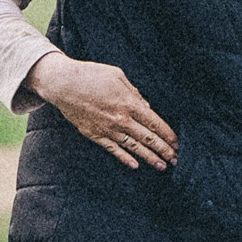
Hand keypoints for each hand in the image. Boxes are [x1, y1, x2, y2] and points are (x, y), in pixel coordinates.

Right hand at [31, 51, 176, 170]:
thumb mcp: (118, 76)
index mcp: (129, 103)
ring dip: (149, 158)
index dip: (168, 135)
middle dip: (164, 150)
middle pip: (147, 139)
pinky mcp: (94, 135)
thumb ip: (135, 93)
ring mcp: (107, 129)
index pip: (155, 123)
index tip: (178, 143)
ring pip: (133, 148)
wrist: (62, 84)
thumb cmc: (91, 75)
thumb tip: (147, 107)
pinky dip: (125, 158)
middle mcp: (121, 119)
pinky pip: (113, 150)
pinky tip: (136, 165)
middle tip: (176, 160)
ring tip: (162, 166)